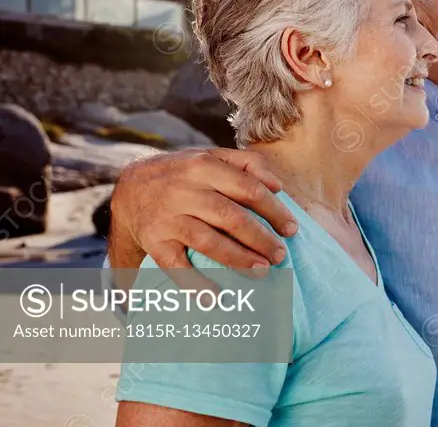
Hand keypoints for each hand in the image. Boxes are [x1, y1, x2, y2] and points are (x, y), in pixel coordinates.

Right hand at [108, 147, 295, 287]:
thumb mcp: (212, 155)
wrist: (132, 186)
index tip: (291, 229)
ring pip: (208, 242)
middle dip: (261, 239)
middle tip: (280, 255)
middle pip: (231, 217)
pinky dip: (195, 283)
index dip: (274, 211)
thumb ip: (247, 163)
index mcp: (203, 166)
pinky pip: (176, 266)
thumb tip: (277, 186)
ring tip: (262, 271)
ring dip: (238, 260)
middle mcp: (184, 191)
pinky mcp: (153, 241)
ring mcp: (167, 218)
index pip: (248, 189)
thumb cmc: (184, 172)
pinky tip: (216, 296)